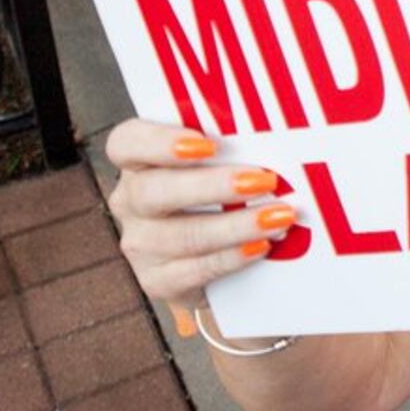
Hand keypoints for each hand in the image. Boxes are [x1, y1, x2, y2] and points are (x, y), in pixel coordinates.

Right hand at [103, 118, 304, 311]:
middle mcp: (130, 201)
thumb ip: (238, 145)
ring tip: (279, 217)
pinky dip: (230, 258)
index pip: (126, 143)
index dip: (160, 141)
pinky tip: (261, 246)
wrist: (223, 262)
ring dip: (234, 226)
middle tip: (262, 181)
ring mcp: (140, 244)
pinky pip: (192, 271)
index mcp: (139, 161)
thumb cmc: (228, 192)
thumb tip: (282, 130)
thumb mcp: (226, 161)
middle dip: (211, 186)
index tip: (208, 143)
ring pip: (179, 236)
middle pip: (153, 191)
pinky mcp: (157, 280)